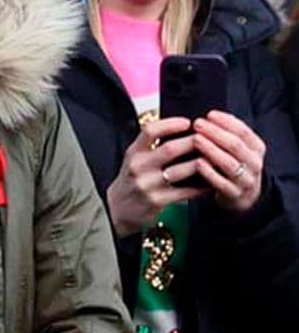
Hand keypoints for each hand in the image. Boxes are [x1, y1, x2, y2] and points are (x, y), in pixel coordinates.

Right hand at [106, 117, 207, 236]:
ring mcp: (148, 185)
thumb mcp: (134, 159)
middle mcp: (138, 167)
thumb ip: (151, 145)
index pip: (150, 131)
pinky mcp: (157, 202)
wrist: (117, 209)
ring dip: (201, 164)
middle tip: (210, 138)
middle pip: (170, 149)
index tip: (187, 122)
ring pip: (180, 171)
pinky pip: (186, 192)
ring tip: (215, 159)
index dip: (170, 124)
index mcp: (133, 153)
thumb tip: (177, 128)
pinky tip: (211, 182)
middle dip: (193, 142)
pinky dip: (201, 187)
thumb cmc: (131, 180)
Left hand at [187, 111, 265, 214]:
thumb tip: (213, 115)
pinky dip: (210, 172)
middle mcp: (255, 164)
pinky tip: (198, 162)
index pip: (244, 132)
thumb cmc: (234, 164)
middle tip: (198, 124)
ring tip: (195, 139)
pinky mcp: (234, 194)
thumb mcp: (238, 148)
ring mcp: (246, 180)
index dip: (227, 122)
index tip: (209, 114)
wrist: (244, 196)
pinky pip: (222, 183)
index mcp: (256, 149)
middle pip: (236, 145)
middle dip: (216, 133)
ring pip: (229, 163)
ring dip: (211, 150)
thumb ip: (229, 132)